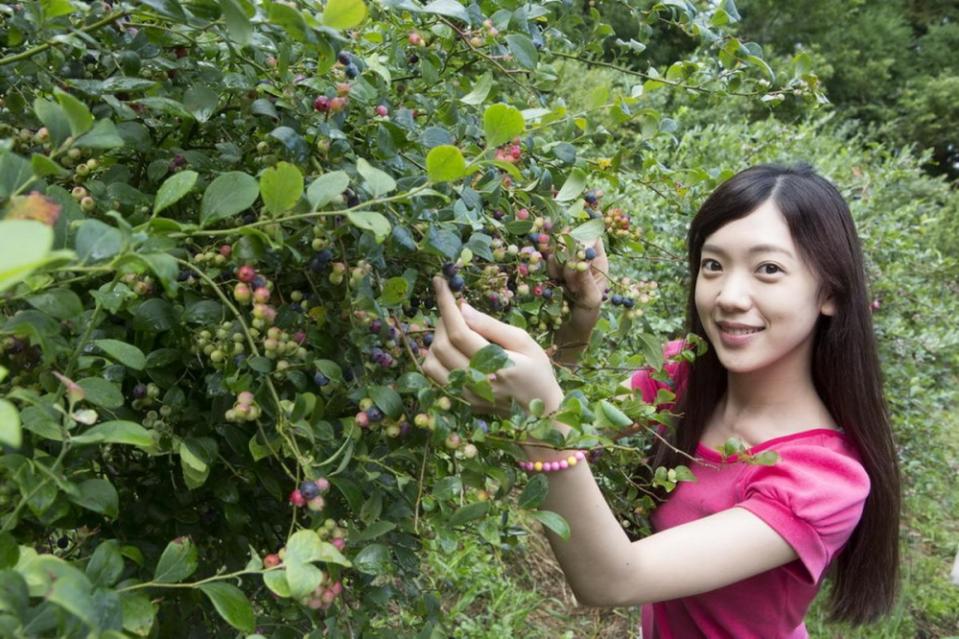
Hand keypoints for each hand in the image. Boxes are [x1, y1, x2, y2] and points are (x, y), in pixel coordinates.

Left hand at [422, 276, 563, 416]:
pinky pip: (436, 376)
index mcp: (494, 364)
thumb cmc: (538, 370)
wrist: (542, 412)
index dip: (445, 304)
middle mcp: (475, 381)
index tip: (439, 281)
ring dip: (436, 339)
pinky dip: (436, 357)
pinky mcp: (460, 401)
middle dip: (442, 319)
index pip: (458, 331)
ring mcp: (465, 394)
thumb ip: (490, 325)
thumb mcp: (523, 341)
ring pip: (431, 362)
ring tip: (454, 330)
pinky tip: (452, 348)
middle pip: (441, 345)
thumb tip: (462, 308)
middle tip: (456, 309)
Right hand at [547, 236, 608, 312]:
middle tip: (569, 279)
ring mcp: (566, 263)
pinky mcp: (552, 269)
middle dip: (567, 256)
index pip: (592, 238)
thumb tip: (581, 262)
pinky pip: (547, 260)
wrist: (568, 327)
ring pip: (557, 249)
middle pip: (571, 239)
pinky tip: (554, 281)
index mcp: (598, 261)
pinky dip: (548, 268)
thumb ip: (586, 280)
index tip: (575, 252)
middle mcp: (582, 258)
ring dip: (557, 266)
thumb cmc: (587, 314)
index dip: (583, 239)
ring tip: (565, 286)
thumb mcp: (591, 299)